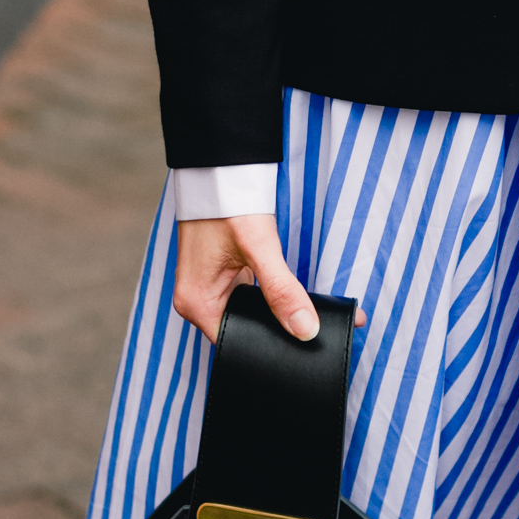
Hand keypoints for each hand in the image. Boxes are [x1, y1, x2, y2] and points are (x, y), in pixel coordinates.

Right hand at [173, 214, 365, 344]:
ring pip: (252, 315)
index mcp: (197, 304)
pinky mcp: (224, 278)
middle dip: (283, 330)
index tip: (305, 348)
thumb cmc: (228, 204)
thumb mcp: (259, 247)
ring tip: (316, 316)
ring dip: (282, 313)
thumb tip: (305, 329)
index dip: (271, 346)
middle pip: (246, 330)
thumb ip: (281, 290)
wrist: (219, 170)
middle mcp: (200, 302)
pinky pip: (252, 298)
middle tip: (321, 330)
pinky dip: (275, 298)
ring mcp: (212, 290)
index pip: (237, 343)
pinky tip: (300, 299)